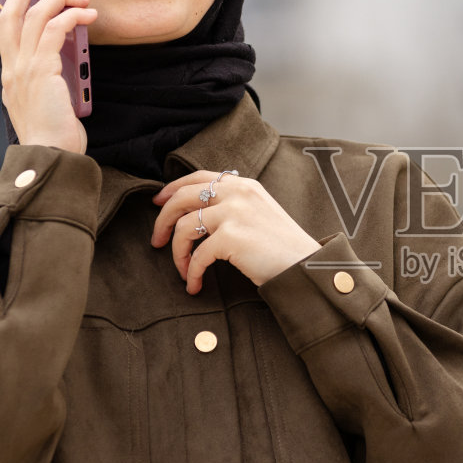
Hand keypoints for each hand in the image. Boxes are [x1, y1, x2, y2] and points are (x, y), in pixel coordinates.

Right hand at [0, 0, 96, 153]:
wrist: (50, 157)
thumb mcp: (47, 103)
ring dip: (59, 0)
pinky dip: (71, 16)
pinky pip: (55, 29)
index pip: (6, 30)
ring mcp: (23, 68)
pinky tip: (87, 15)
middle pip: (11, 14)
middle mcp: (11, 69)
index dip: (15, 4)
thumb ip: (48, 79)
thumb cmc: (54, 136)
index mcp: (10, 76)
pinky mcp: (41, 70)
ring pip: (35, 16)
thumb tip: (65, 55)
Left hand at [151, 170, 322, 289]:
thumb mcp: (260, 212)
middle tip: (156, 240)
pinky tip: (194, 285)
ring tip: (182, 270)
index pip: (198, 177)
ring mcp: (234, 213)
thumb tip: (197, 212)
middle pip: (182, 198)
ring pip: (185, 227)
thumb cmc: (283, 247)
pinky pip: (197, 255)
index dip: (172, 188)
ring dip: (177, 253)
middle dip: (162, 220)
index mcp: (243, 185)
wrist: (306, 266)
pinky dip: (191, 272)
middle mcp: (237, 193)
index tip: (158, 202)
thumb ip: (234, 204)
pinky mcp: (231, 237)